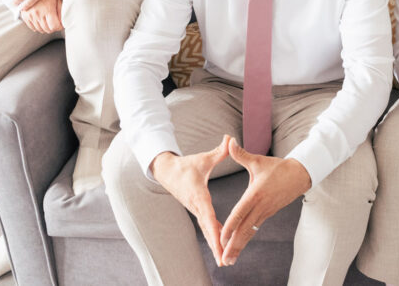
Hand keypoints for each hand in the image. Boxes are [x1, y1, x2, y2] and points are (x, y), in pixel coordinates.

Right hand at [20, 0, 62, 32]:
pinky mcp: (25, 16)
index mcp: (48, 10)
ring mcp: (30, 16)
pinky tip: (42, 22)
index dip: (59, 27)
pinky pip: (32, 27)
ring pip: (40, 29)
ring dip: (46, 28)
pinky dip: (38, 27)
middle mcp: (38, 14)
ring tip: (49, 22)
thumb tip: (63, 22)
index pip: (54, 26)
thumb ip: (61, 11)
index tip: (61, 24)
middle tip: (56, 23)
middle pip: (47, 29)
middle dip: (53, 28)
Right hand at [150, 137, 231, 266]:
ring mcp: (196, 210)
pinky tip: (221, 246)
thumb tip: (231, 138)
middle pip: (208, 229)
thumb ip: (220, 151)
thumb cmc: (186, 164)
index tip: (222, 242)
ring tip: (225, 259)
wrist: (167, 171)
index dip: (216, 230)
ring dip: (215, 244)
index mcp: (199, 196)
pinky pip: (207, 226)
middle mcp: (196, 206)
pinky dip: (213, 237)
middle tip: (225, 260)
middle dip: (216, 245)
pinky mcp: (197, 210)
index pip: (209, 216)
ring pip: (207, 230)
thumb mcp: (203, 158)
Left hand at [219, 139, 310, 266]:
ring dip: (239, 246)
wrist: (300, 175)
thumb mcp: (258, 160)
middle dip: (233, 244)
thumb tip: (229, 141)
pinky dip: (245, 239)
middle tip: (224, 258)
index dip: (231, 225)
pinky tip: (238, 248)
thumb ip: (241, 154)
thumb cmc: (278, 167)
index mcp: (256, 194)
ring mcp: (265, 212)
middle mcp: (260, 206)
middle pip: (245, 229)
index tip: (222, 237)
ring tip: (230, 259)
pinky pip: (254, 229)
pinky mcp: (268, 215)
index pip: (240, 212)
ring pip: (250, 232)